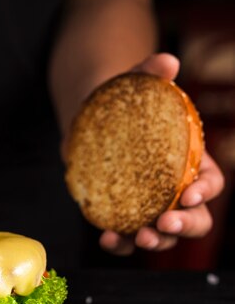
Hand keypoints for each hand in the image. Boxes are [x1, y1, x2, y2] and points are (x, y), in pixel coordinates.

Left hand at [99, 52, 224, 254]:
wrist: (91, 119)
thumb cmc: (124, 103)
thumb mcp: (136, 83)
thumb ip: (151, 72)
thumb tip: (166, 60)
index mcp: (191, 161)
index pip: (211, 182)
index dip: (206, 191)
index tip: (189, 193)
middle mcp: (174, 189)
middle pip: (196, 216)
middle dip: (186, 224)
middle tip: (165, 223)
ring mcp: (148, 206)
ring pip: (164, 234)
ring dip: (155, 241)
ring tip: (139, 236)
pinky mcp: (122, 214)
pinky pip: (126, 236)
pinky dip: (120, 243)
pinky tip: (108, 239)